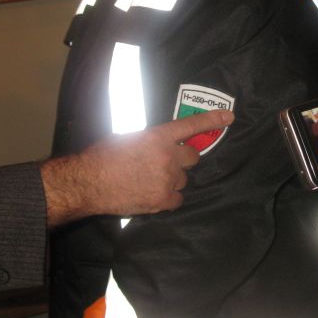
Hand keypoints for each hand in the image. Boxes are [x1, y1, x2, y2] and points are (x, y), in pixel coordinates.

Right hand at [42, 110, 233, 226]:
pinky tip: (153, 194)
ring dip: (173, 179)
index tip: (229, 117)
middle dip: (183, 159)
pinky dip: (169, 197)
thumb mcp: (127, 137)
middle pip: (193, 157)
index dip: (212, 120)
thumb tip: (158, 144)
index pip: (191, 125)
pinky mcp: (162, 199)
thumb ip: (150, 140)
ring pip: (184, 179)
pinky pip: (178, 199)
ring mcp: (167, 179)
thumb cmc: (102, 157)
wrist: (88, 182)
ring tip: (151, 180)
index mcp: (158, 136)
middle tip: (166, 163)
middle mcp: (167, 156)